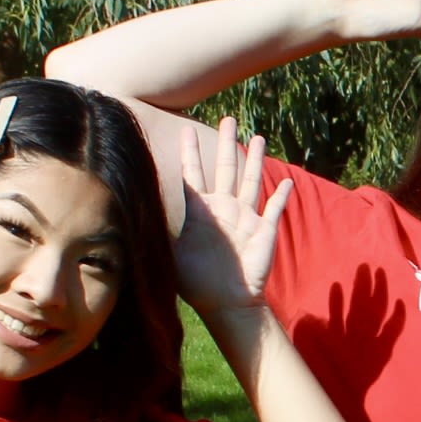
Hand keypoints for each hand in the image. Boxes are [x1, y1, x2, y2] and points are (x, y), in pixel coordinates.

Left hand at [172, 116, 289, 314]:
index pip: (194, 174)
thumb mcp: (173, 253)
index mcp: (201, 212)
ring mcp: (245, 219)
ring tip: (257, 137)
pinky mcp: (264, 230)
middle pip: (225, 168)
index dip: (190, 152)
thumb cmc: (197, 282)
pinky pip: (274, 209)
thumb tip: (134, 212)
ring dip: (254, 160)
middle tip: (227, 118)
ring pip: (250, 181)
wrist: (227, 303)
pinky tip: (286, 180)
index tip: (186, 128)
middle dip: (226, 143)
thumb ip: (161, 231)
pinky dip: (281, 195)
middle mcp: (223, 209)